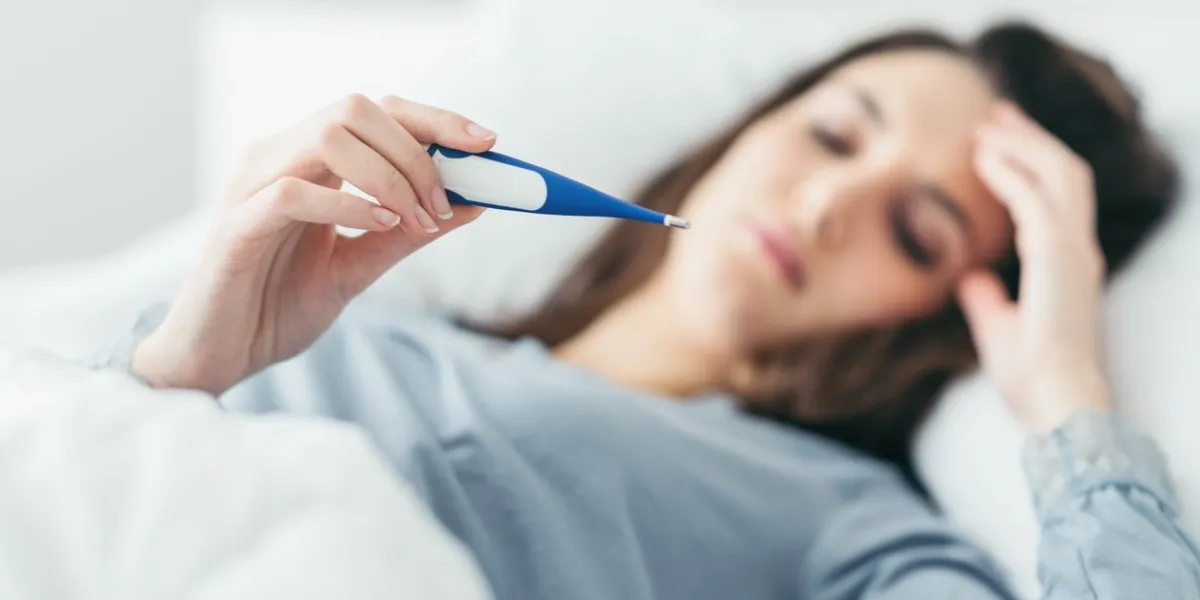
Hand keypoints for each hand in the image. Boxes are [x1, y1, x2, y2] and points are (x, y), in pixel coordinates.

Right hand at [133, 94, 496, 394]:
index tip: (486, 142)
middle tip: (446, 201)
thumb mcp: (359, 267)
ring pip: (328, 137)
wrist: (220, 357)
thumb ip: (407, 234)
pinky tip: (382, 224)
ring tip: (417, 219)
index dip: (433, 119)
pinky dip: (348, 204)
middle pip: (356, 110)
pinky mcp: (236, 225)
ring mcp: (252, 186)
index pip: (375, 112)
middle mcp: (277, 157)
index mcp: (306, 161)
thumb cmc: (279, 307)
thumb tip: (473, 203)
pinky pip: (294, 192)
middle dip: (417, 150)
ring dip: (390, 176)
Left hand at [958, 102, 1110, 431]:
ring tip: (989, 124)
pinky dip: (1010, 173)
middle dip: (1031, 139)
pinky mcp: (1059, 258)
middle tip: (996, 115)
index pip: (1058, 197)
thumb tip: (970, 277)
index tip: (998, 142)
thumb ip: (988, 300)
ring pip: (1059, 174)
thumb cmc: (1031, 378)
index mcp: (1069, 266)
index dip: (1032, 164)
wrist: (1053, 403)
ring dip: (1023, 144)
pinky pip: (1035, 200)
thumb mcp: (1000, 330)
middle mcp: (1078, 251)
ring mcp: (1074, 252)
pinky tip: (984, 158)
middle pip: (1064, 173)